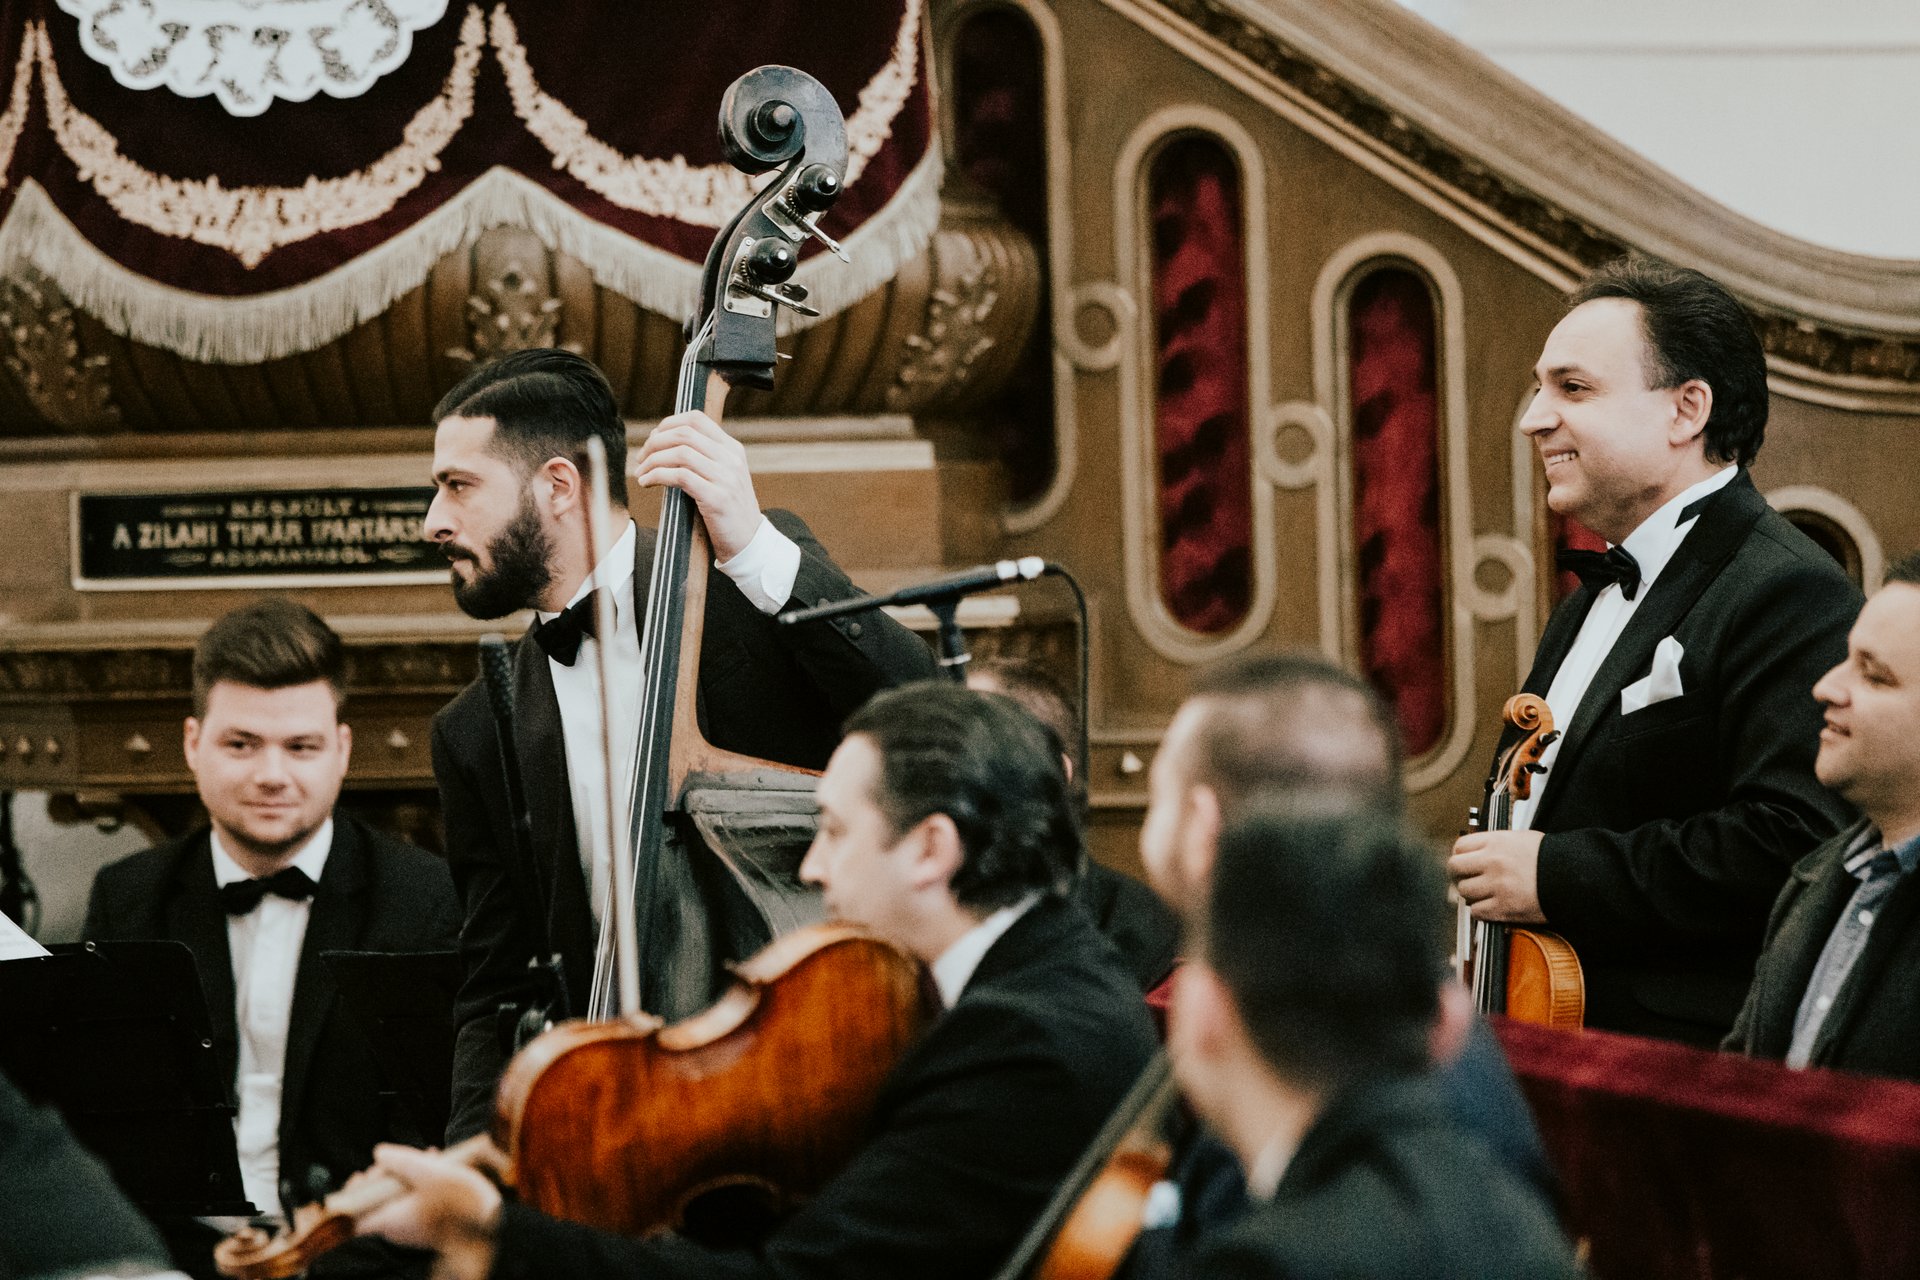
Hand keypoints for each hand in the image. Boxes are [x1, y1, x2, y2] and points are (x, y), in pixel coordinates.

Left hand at [355, 1144, 500, 1279]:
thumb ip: (402, 1161)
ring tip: (429, 1155)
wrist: (493, 1226)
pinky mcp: (429, 1225)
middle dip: (388, 1174)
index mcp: (390, 1220)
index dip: (353, 1194)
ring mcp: (414, 1228)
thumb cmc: (462, 1202)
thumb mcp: (431, 1172)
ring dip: (409, 1176)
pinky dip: (422, 1185)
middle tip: (402, 1158)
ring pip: (400, 1198)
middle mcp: (398, 1228)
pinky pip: (416, 1202)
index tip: (363, 1173)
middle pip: (378, 1201)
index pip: (354, 1215)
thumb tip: (379, 1152)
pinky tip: (438, 1165)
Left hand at [632, 410, 762, 560]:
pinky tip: (647, 483)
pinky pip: (679, 476)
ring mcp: (726, 478)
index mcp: (732, 449)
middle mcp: (731, 459)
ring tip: (641, 473)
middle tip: (641, 458)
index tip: (653, 439)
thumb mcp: (724, 476)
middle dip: (654, 442)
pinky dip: (656, 476)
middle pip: (684, 433)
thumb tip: (664, 444)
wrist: (749, 542)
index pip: (696, 419)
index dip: (668, 424)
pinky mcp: (717, 498)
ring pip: (679, 453)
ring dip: (652, 461)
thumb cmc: (728, 511)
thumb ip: (704, 458)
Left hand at [1448, 829, 1545, 923]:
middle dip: (1459, 874)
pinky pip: (1477, 912)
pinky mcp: (1503, 908)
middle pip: (1454, 868)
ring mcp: (1496, 886)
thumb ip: (1494, 845)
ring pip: (1464, 891)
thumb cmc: (1550, 859)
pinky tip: (1492, 906)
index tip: (1466, 862)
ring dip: (1472, 894)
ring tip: (1485, 893)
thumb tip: (1474, 853)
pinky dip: (1482, 911)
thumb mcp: (1520, 839)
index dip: (1461, 855)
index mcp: (1496, 842)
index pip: (1459, 846)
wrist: (1573, 878)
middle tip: (1468, 879)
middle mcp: (1492, 862)